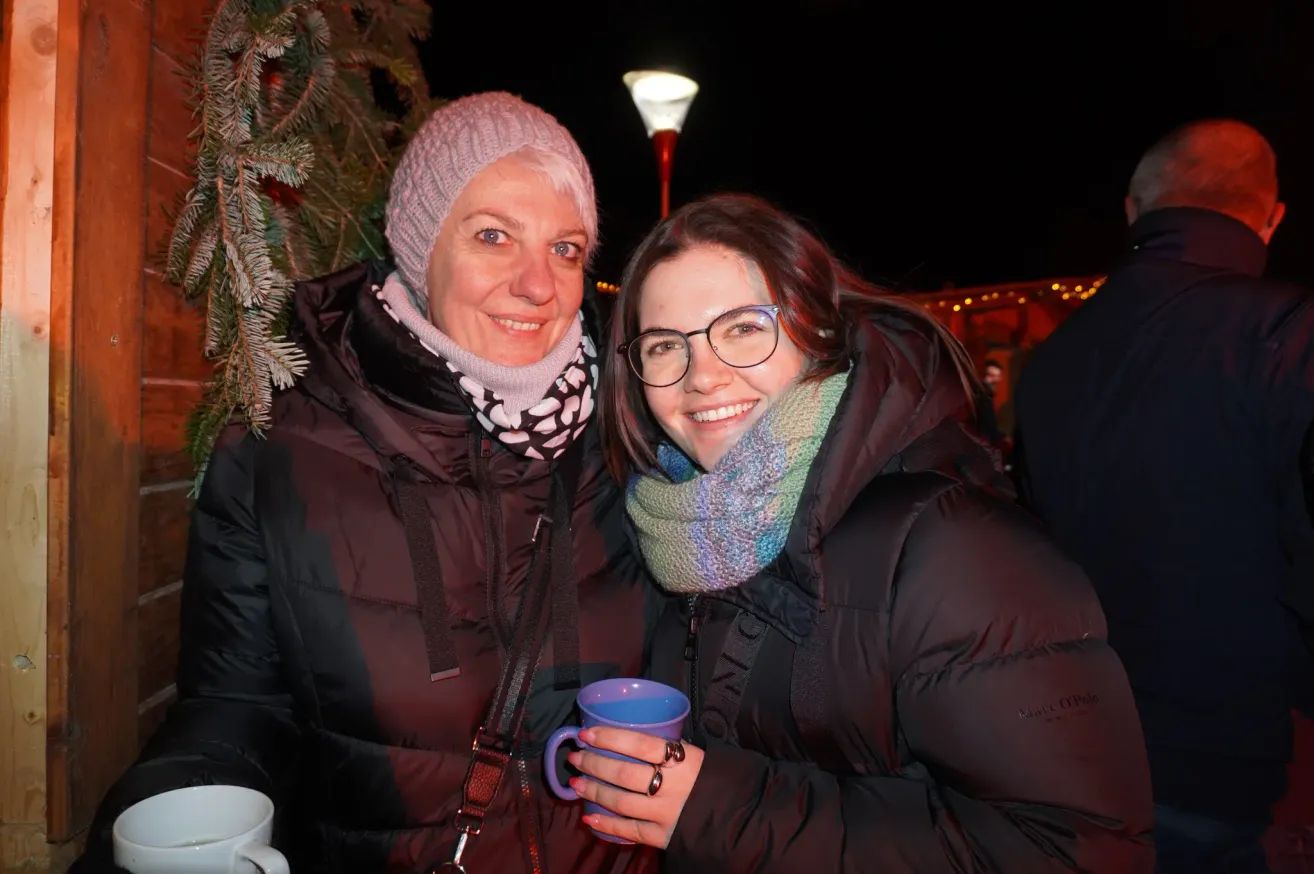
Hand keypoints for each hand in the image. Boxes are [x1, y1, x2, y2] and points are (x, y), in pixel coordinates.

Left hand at [566, 727, 704, 847]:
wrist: (739, 816)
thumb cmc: (715, 779)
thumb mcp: (697, 755)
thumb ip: (668, 750)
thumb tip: (629, 738)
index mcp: (684, 760)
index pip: (641, 745)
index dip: (610, 738)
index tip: (587, 733)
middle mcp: (673, 787)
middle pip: (625, 774)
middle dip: (595, 764)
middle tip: (576, 757)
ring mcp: (667, 814)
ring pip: (622, 802)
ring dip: (594, 791)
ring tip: (575, 782)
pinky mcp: (664, 837)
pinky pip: (630, 831)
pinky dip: (607, 825)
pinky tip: (588, 817)